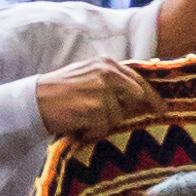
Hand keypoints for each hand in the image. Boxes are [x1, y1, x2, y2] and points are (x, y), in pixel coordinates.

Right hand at [32, 56, 162, 140]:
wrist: (34, 100)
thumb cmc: (60, 91)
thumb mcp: (88, 76)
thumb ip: (112, 82)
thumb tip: (140, 97)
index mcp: (107, 63)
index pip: (139, 79)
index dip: (152, 95)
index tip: (161, 108)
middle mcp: (107, 73)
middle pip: (137, 96)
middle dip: (134, 111)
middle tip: (135, 122)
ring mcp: (101, 91)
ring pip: (119, 116)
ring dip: (104, 124)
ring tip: (87, 121)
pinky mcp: (94, 109)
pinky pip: (104, 128)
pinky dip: (93, 132)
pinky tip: (80, 127)